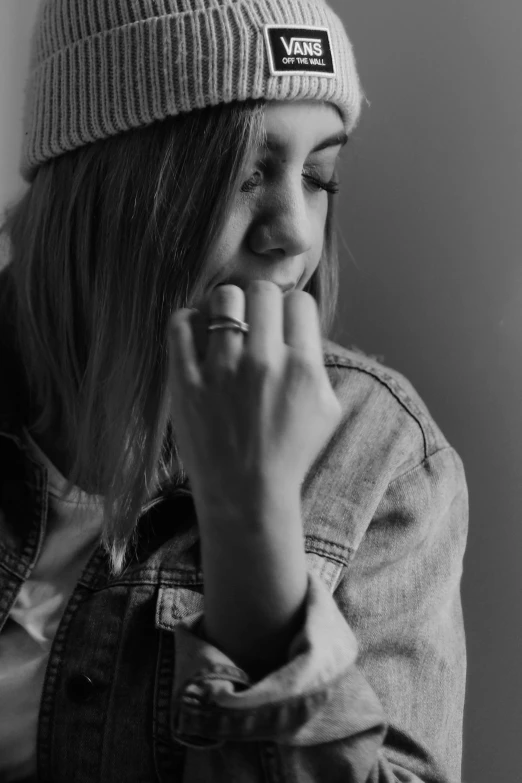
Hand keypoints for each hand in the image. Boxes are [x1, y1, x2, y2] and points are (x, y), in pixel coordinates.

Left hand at [167, 280, 342, 512]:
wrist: (246, 496)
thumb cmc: (288, 454)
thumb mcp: (326, 410)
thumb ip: (317, 363)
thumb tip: (298, 329)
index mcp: (303, 368)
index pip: (300, 302)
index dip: (291, 310)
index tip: (282, 325)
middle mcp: (264, 362)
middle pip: (262, 291)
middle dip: (261, 302)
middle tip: (254, 322)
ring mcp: (222, 371)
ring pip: (223, 299)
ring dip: (225, 307)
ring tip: (224, 326)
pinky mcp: (186, 383)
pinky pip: (180, 324)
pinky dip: (188, 320)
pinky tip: (196, 333)